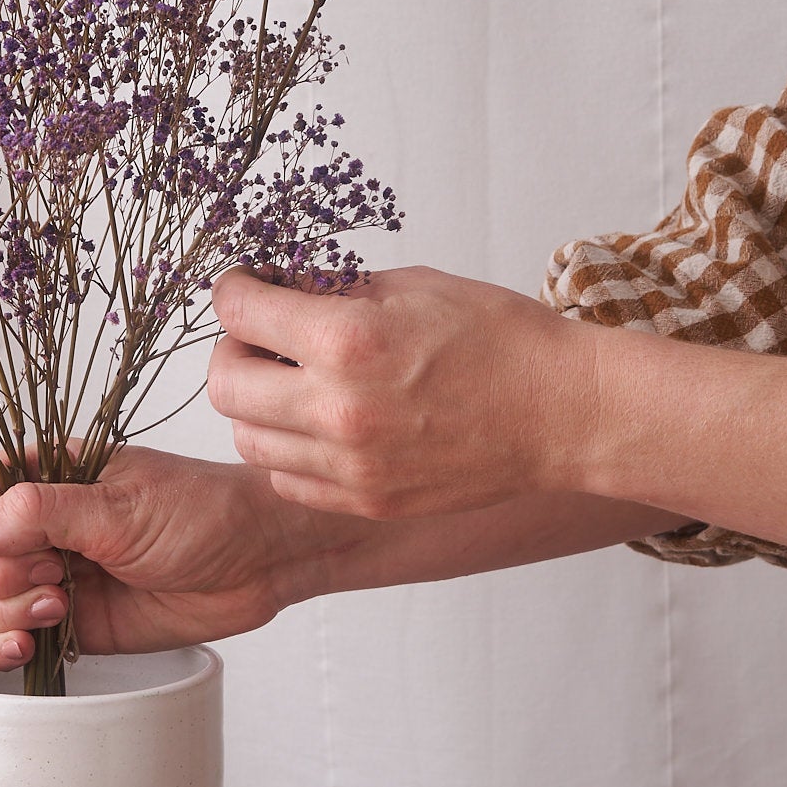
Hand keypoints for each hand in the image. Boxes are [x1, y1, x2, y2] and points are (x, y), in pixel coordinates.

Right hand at [0, 445, 361, 672]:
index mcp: (47, 476)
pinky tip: (27, 647)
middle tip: (56, 579)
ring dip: (4, 613)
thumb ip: (41, 513)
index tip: (23, 545)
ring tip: (63, 608)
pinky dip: (3, 647)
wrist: (259, 561)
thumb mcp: (121, 507)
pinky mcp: (70, 621)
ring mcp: (52, 575)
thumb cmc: (203, 513)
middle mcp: (41, 525)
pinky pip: (9, 638)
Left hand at [207, 264, 595, 520]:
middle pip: (223, 385)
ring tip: (292, 383)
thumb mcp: (412, 285)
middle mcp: (337, 408)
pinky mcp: (365, 500)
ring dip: (255, 405)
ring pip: (246, 438)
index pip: (239, 313)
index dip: (233, 291)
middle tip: (261, 337)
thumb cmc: (499, 339)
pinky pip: (286, 479)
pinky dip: (287, 449)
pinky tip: (319, 424)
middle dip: (233, 350)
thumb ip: (334, 289)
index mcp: (346, 341)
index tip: (242, 287)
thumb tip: (280, 288)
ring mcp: (349, 465)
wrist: (563, 412)